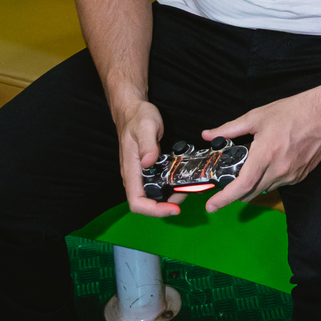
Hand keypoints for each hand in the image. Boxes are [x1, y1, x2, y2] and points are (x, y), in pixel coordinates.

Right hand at [111, 91, 180, 218]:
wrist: (133, 111)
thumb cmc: (137, 117)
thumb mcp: (146, 126)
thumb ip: (148, 144)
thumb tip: (148, 163)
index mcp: (131, 170)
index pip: (137, 202)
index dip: (154, 210)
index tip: (173, 208)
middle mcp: (134, 176)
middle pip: (147, 203)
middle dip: (167, 205)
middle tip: (187, 194)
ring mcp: (140, 174)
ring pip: (153, 196)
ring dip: (171, 197)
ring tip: (188, 188)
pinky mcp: (147, 170)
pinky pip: (158, 185)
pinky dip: (170, 187)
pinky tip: (182, 181)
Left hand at [199, 85, 320, 212]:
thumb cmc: (293, 112)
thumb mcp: (257, 116)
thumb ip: (230, 129)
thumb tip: (209, 135)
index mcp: (265, 154)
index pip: (242, 185)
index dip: (224, 198)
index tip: (211, 205)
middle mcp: (278, 170)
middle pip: (250, 193)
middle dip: (235, 193)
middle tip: (226, 184)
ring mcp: (291, 175)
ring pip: (264, 189)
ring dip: (253, 185)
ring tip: (250, 168)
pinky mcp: (300, 176)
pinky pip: (279, 184)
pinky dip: (269, 180)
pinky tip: (269, 165)